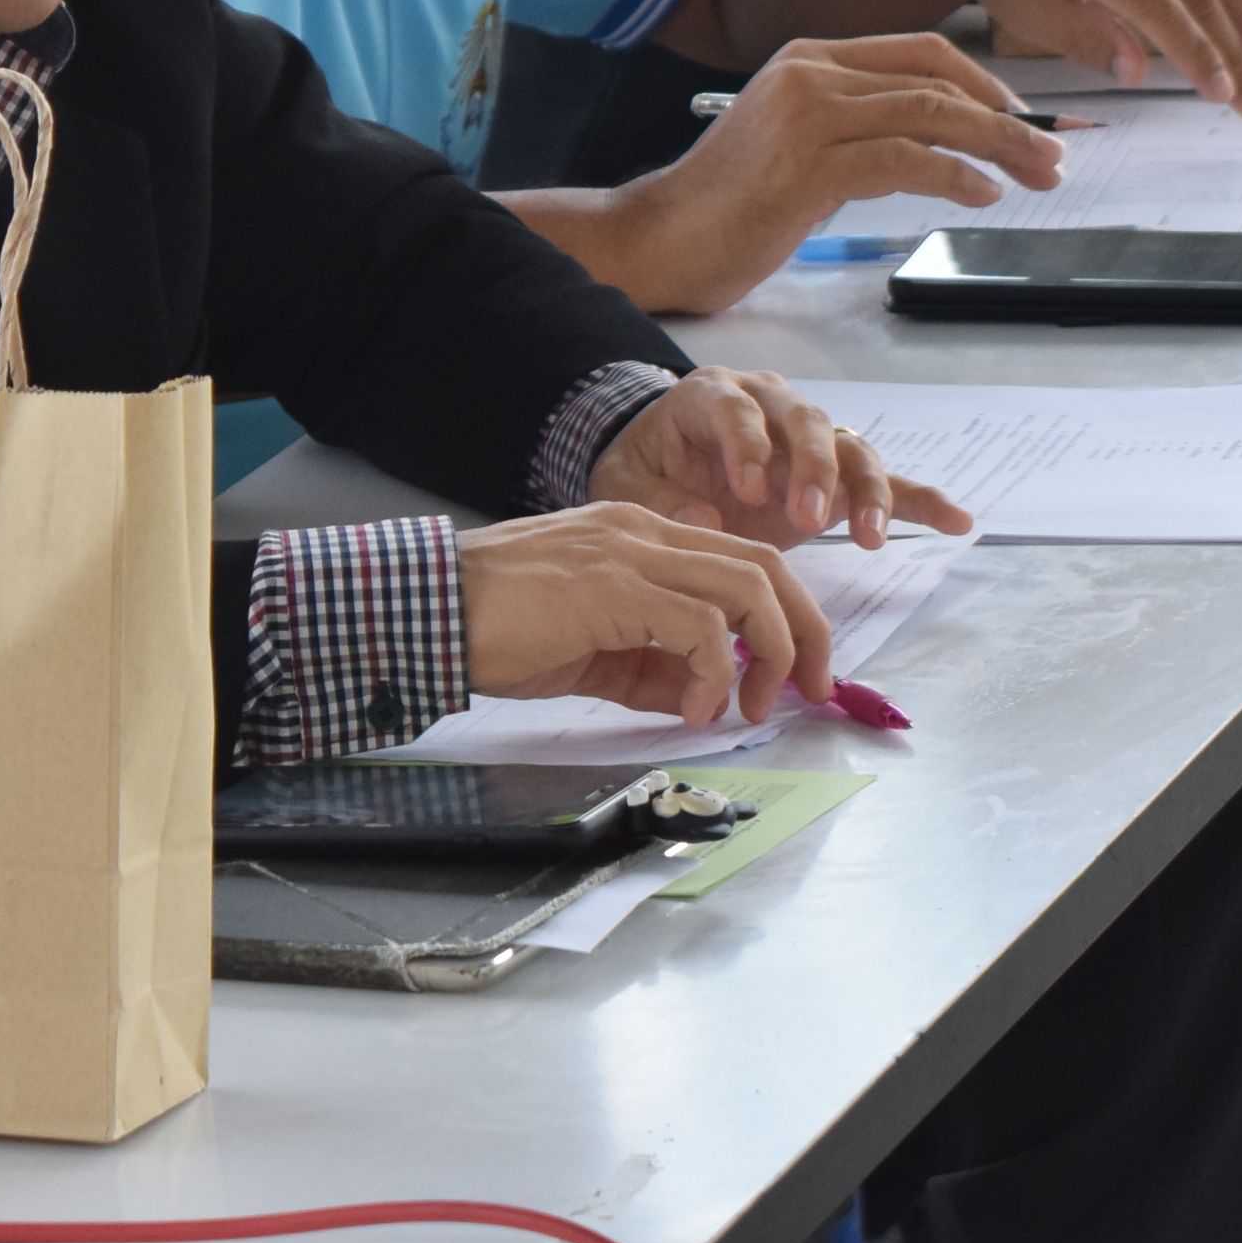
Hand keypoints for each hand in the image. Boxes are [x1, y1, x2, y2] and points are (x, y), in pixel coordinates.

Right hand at [455, 500, 827, 727]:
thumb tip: (705, 698)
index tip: (797, 678)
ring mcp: (630, 554)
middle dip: (806, 633)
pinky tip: (694, 709)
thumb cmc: (496, 631)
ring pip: (745, 587)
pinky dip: (714, 671)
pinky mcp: (614, 586)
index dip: (787, 618)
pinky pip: (700, 624)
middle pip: (765, 567)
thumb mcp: (592, 652)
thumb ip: (652, 667)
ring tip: (751, 707)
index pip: (742, 562)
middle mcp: (645, 533)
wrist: (428, 610)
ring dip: (770, 654)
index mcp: (641, 538)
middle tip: (813, 693)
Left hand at [586, 364, 974, 550]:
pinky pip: (884, 479)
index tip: (748, 493)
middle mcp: (770, 403)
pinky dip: (920, 499)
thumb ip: (658, 499)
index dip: (748, 446)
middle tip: (808, 520)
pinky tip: (958, 521)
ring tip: (870, 537)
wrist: (660, 461)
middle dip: (813, 470)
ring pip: (849, 448)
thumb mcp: (626, 483)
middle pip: (806, 422)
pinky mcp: (833, 472)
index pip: (738, 409)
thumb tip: (708, 518)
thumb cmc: (643, 468)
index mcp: (713, 396)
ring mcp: (807, 436)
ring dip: (864, 490)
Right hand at [599, 34, 1069, 313]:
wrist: (658, 239)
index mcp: (809, 59)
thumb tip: (937, 143)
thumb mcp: (799, 148)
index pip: (922, 53)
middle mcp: (810, 73)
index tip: (1027, 120)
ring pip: (930, 112)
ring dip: (997, 144)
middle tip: (1052, 152)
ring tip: (1036, 174)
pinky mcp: (807, 165)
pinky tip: (982, 193)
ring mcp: (806, 115)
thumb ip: (857, 130)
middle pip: (937, 78)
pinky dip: (955, 174)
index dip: (987, 85)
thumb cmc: (729, 207)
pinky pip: (903, 158)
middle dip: (1008, 115)